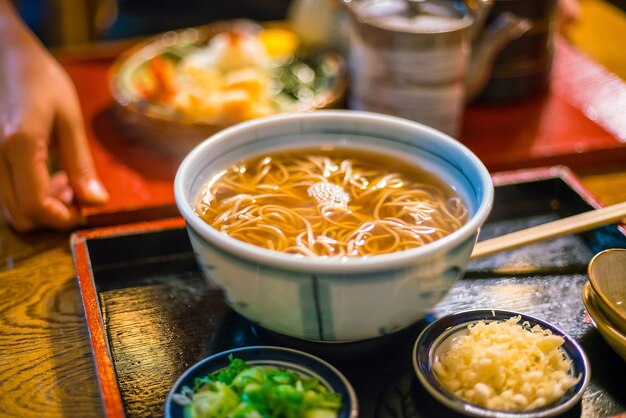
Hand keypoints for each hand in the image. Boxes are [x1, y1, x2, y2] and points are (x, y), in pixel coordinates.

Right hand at [0, 3, 107, 231]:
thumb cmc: (40, 79)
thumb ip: (81, 164)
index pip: (37, 206)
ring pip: (9, 210)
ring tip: (63, 181)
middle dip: (53, 215)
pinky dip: (26, 195)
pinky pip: (3, 194)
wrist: (2, 55)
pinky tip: (45, 174)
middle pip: (20, 216)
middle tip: (76, 192)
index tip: (85, 211)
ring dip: (39, 207)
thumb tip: (96, 202)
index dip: (63, 219)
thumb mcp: (70, 118)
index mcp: (19, 144)